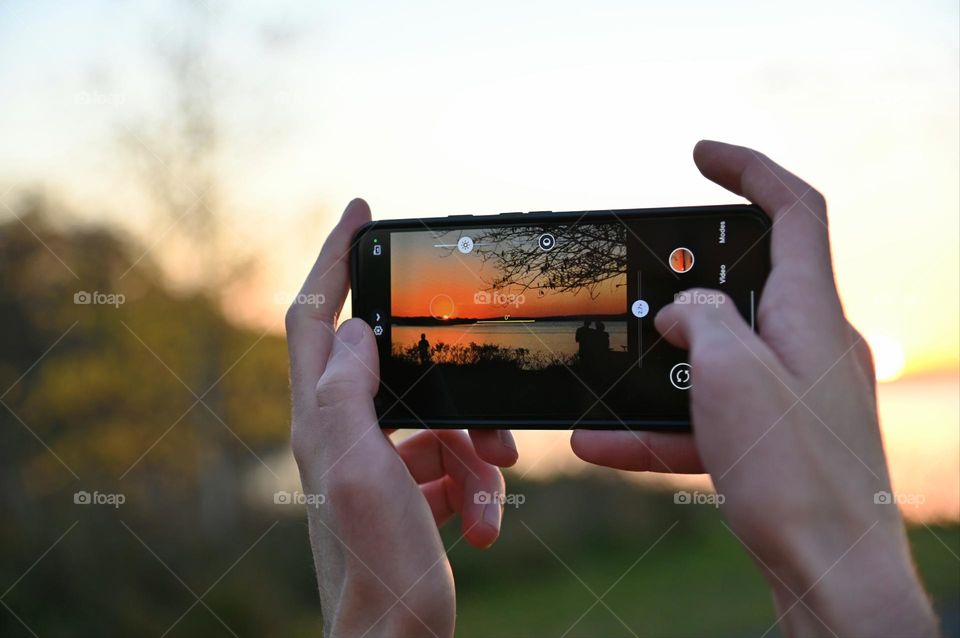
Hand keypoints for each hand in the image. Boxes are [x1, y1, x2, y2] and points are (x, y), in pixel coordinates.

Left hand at [286, 199, 517, 637]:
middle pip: (396, 369)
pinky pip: (453, 465)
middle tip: (485, 414)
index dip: (333, 258)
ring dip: (475, 453)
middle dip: (449, 384)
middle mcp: (344, 434)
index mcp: (322, 419)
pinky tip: (483, 524)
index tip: (362, 214)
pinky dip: (477, 488)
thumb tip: (351, 332)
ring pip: (439, 421)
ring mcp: (380, 464)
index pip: (312, 316)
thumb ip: (346, 396)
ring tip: (489, 490)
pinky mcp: (410, 491)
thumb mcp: (357, 471)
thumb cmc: (376, 567)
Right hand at [571, 141, 937, 636]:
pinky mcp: (773, 439)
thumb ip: (700, 320)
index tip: (701, 155)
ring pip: (714, 360)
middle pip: (742, 286)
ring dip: (656, 373)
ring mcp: (790, 394)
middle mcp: (807, 346)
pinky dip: (660, 426)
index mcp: (808, 313)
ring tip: (603, 384)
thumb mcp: (732, 375)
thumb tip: (683, 311)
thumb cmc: (794, 474)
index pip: (794, 210)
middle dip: (680, 290)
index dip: (748, 170)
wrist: (829, 574)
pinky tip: (604, 443)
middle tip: (636, 293)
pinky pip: (707, 416)